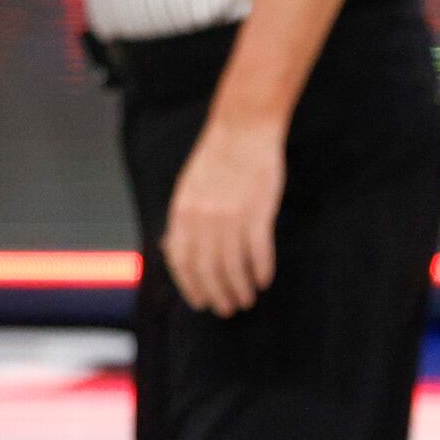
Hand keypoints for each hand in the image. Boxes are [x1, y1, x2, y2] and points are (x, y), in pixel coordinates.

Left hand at [161, 119, 286, 316]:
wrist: (243, 130)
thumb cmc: (217, 159)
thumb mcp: (188, 189)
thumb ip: (183, 221)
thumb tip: (174, 251)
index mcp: (182, 214)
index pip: (182, 263)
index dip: (192, 288)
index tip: (203, 303)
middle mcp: (204, 219)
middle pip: (209, 269)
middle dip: (218, 294)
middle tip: (228, 309)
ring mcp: (232, 216)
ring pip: (233, 264)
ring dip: (240, 287)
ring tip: (247, 299)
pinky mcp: (259, 211)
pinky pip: (259, 249)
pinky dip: (261, 268)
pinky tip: (265, 279)